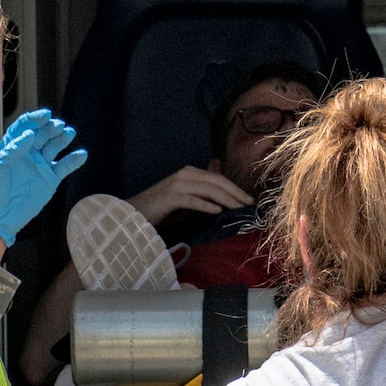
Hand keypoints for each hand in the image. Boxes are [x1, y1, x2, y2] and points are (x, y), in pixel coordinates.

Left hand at [0, 109, 87, 246]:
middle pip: (41, 134)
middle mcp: (27, 153)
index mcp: (11, 147)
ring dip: (62, 139)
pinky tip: (80, 154)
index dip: (34, 119)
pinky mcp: (50, 179)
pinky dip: (73, 160)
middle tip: (57, 125)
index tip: (44, 115)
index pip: (24, 127)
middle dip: (50, 128)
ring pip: (54, 147)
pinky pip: (64, 167)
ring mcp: (40, 166)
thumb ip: (12, 151)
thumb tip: (29, 135)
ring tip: (69, 133)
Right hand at [128, 167, 251, 227]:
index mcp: (190, 173)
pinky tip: (218, 211)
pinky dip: (207, 205)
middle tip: (250, 205)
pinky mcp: (171, 197)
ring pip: (209, 190)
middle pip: (217, 181)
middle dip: (236, 193)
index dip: (235, 188)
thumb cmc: (162, 209)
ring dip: (227, 200)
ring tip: (239, 209)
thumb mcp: (186, 201)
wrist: (135, 213)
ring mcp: (178, 184)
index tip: (249, 200)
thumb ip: (202, 196)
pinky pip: (193, 200)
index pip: (218, 178)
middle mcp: (186, 174)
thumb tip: (223, 201)